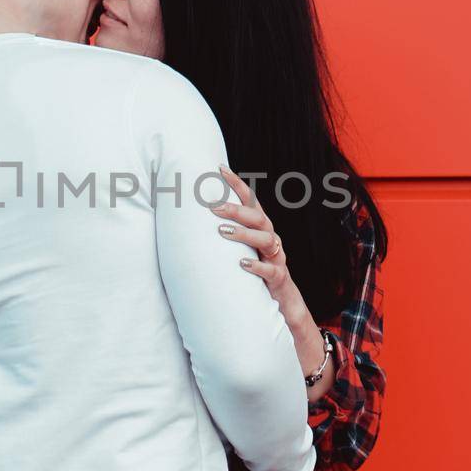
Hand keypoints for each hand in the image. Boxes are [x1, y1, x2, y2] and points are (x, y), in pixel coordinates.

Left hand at [212, 165, 318, 343]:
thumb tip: (190, 219)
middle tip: (212, 206)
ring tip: (222, 232)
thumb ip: (224, 233)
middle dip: (236, 209)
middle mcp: (271, 238)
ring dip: (243, 234)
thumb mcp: (240, 248)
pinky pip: (270, 270)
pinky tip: (241, 265)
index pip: (251, 200)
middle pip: (257, 217)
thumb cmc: (254, 270)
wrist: (281, 301)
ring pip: (265, 239)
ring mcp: (276, 258)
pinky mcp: (278, 278)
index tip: (219, 169)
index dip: (237, 183)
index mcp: (261, 228)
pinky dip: (256, 266)